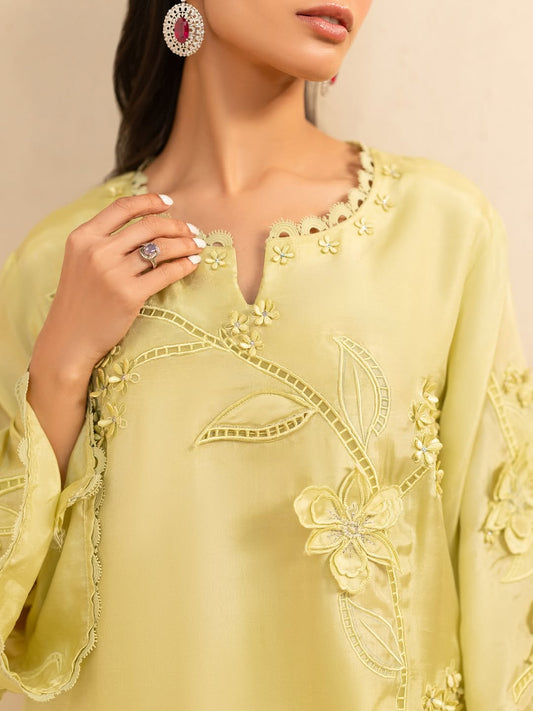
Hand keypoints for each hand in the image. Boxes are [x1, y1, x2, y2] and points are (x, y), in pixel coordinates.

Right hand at [32, 193, 204, 379]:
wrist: (70, 338)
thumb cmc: (79, 301)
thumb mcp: (80, 262)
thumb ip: (103, 241)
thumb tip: (144, 223)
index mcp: (83, 237)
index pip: (122, 208)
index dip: (149, 202)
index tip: (169, 203)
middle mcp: (97, 251)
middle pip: (147, 226)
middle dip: (176, 225)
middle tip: (192, 230)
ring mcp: (113, 273)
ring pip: (161, 248)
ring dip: (185, 244)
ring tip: (197, 245)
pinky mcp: (129, 295)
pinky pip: (165, 273)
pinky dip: (184, 265)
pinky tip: (192, 263)